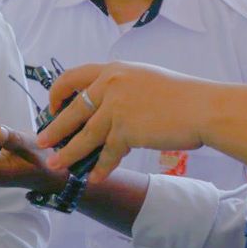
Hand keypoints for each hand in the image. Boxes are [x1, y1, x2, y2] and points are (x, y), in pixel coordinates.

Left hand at [38, 62, 211, 180]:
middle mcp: (110, 85)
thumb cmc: (181, 95)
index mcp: (113, 69)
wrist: (204, 107)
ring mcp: (117, 108)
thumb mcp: (143, 78)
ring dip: (68, 153)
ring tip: (55, 164)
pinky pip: (108, 153)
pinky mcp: (127, 130)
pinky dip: (101, 167)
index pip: (73, 77)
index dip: (58, 92)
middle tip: (42, 140)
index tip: (53, 106)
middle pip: (73, 110)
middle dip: (54, 128)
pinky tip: (94, 178)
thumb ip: (120, 87)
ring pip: (84, 135)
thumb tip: (104, 105)